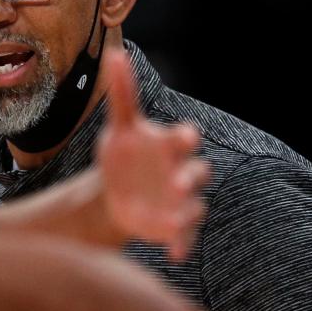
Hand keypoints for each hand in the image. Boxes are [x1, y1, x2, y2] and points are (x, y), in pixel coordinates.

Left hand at [96, 50, 208, 260]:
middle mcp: (181, 173)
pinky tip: (175, 256)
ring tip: (177, 219)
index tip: (185, 136)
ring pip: (194, 206)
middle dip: (190, 177)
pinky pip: (184, 236)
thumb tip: (114, 54)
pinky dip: (181, 244)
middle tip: (178, 182)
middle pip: (197, 173)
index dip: (185, 138)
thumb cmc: (124, 157)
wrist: (116, 192)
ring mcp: (179, 201)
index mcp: (169, 147)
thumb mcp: (120, 129)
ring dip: (188, 212)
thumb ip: (123, 96)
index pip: (184, 139)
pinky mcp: (172, 226)